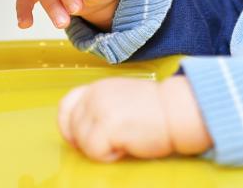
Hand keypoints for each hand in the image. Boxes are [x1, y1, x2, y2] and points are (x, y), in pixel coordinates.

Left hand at [57, 77, 211, 161]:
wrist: (177, 110)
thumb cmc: (157, 109)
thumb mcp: (121, 97)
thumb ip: (100, 105)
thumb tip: (84, 126)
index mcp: (98, 87)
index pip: (66, 105)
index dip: (68, 126)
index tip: (78, 138)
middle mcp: (95, 95)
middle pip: (71, 127)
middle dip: (87, 141)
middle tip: (110, 143)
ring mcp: (99, 109)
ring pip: (82, 142)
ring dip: (101, 148)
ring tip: (124, 141)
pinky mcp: (107, 126)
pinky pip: (95, 151)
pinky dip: (109, 156)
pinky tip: (127, 146)